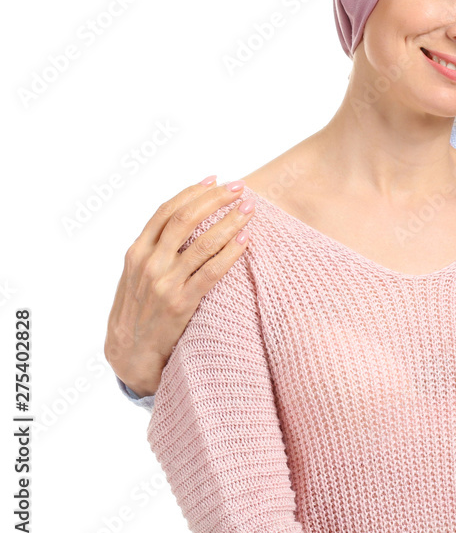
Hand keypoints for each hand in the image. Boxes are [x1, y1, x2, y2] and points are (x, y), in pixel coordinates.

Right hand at [104, 177, 252, 396]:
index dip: (192, 192)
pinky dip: (230, 253)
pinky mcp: (182, 303)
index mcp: (137, 252)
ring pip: (202, 242)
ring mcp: (165, 283)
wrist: (129, 353)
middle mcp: (149, 263)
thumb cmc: (137, 309)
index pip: (167, 211)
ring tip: (248, 208)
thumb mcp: (135, 274)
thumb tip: (184, 218)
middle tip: (239, 187)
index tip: (214, 179)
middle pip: (186, 219)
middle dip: (215, 199)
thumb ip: (154, 248)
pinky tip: (246, 240)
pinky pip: (212, 272)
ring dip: (229, 221)